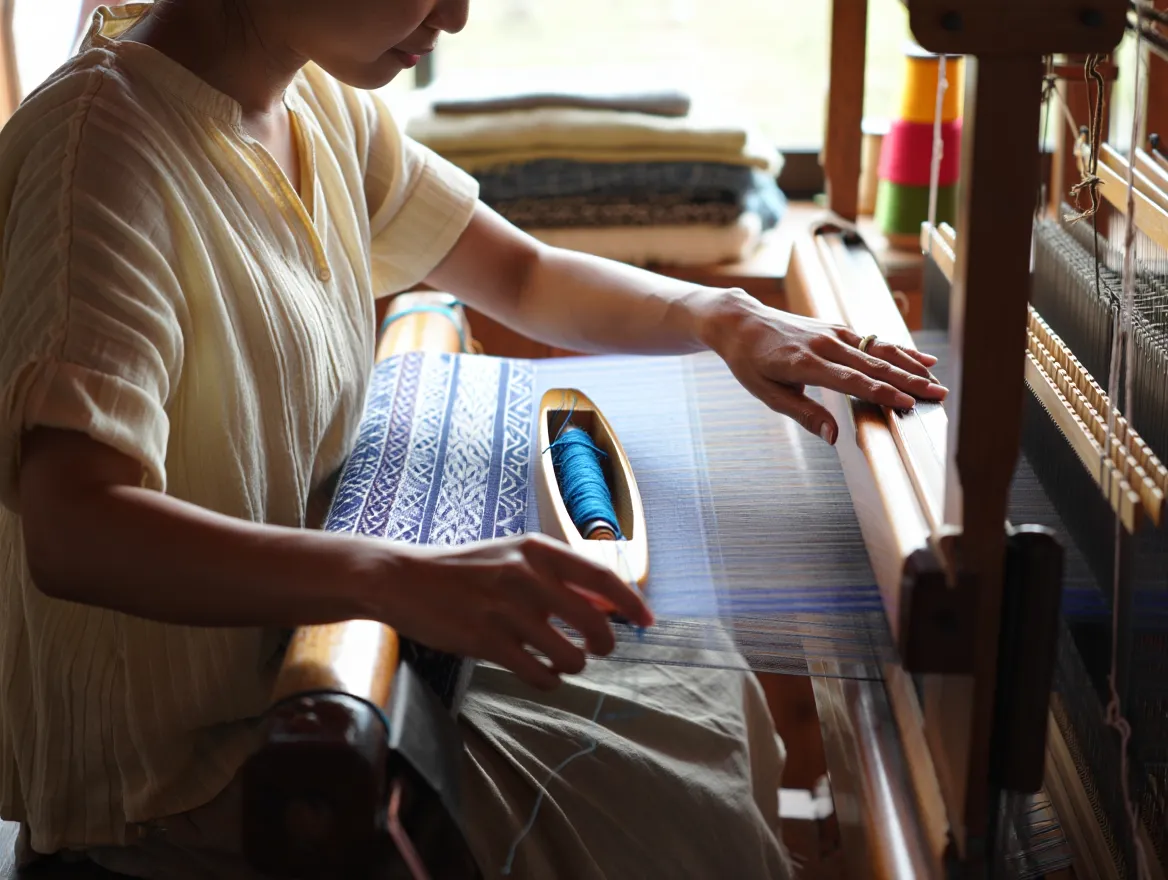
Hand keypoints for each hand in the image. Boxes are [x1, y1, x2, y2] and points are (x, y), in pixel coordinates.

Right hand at [382, 533, 652, 689]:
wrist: (403, 578)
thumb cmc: (465, 569)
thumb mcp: (513, 556)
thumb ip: (556, 577)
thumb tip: (606, 605)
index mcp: (538, 550)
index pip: (602, 579)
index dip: (632, 604)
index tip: (647, 622)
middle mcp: (526, 576)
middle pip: (596, 626)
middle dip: (603, 646)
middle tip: (595, 649)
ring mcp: (506, 610)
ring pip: (570, 657)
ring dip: (571, 665)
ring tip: (557, 659)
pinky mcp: (486, 642)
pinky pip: (539, 675)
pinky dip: (546, 680)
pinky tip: (536, 671)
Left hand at [701, 291, 946, 443]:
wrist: (741, 322)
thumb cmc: (751, 362)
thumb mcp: (768, 394)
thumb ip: (804, 414)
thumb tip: (834, 438)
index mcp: (805, 364)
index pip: (852, 381)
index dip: (883, 392)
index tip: (909, 404)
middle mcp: (824, 344)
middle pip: (874, 365)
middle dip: (909, 381)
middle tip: (940, 395)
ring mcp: (833, 333)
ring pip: (879, 349)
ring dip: (911, 365)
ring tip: (937, 380)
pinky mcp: (837, 328)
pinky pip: (873, 340)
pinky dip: (899, 350)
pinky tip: (921, 359)